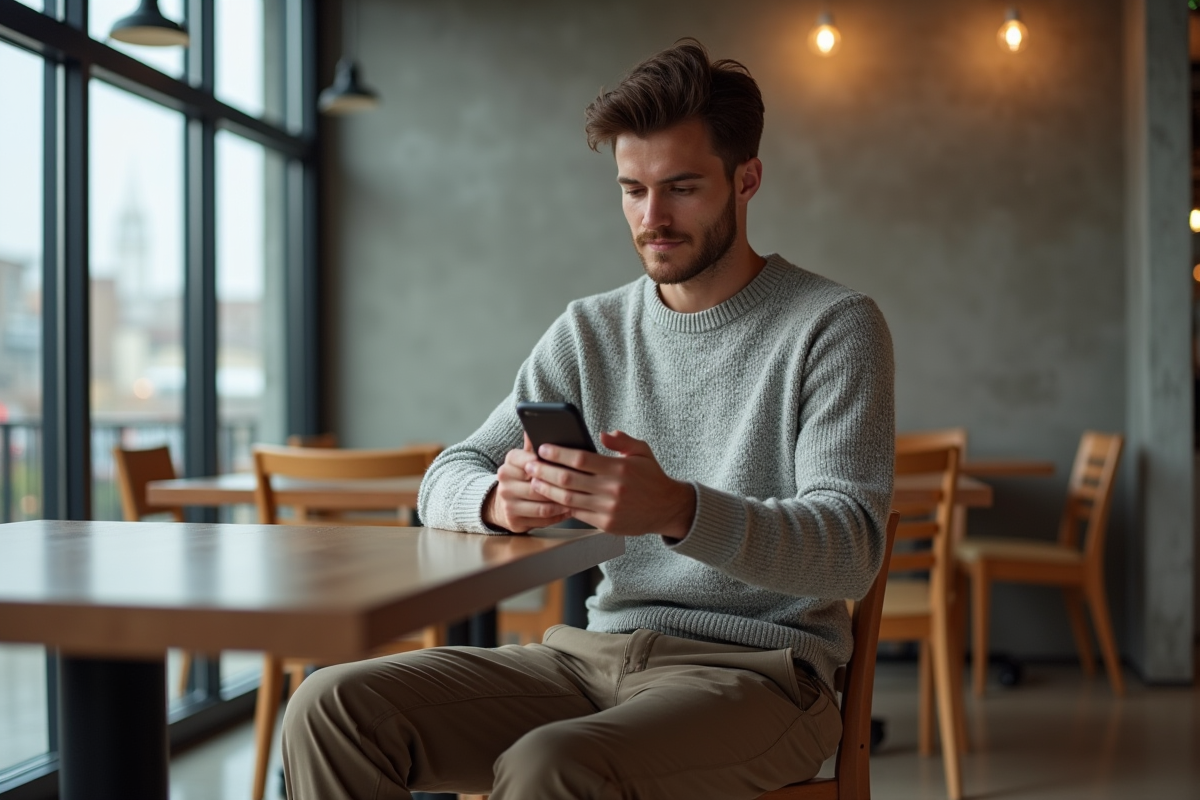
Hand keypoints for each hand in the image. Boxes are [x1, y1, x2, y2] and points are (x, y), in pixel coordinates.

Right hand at [483, 435, 572, 532]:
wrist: (503, 503)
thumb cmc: (523, 477)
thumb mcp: (527, 459)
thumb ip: (534, 445)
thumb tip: (536, 426)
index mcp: (509, 462)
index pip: (527, 460)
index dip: (545, 465)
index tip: (561, 466)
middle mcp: (504, 481)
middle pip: (536, 485)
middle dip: (559, 487)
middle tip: (580, 486)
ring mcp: (507, 502)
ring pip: (541, 505)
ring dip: (561, 504)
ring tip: (579, 500)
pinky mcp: (513, 520)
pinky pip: (541, 519)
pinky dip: (557, 516)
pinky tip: (569, 511)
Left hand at [525, 430, 695, 538]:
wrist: (667, 508)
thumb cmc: (651, 477)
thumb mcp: (642, 452)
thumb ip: (622, 440)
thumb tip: (602, 434)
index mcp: (619, 469)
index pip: (580, 459)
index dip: (558, 454)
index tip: (542, 448)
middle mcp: (612, 490)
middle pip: (568, 480)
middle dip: (544, 471)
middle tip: (529, 464)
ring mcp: (608, 509)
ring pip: (568, 499)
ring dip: (547, 490)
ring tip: (534, 481)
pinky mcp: (606, 524)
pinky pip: (577, 514)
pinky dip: (561, 506)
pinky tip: (550, 497)